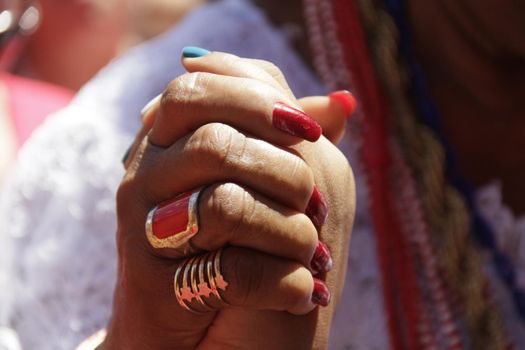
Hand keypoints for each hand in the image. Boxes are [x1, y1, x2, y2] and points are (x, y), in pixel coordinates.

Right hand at [105, 50, 355, 349]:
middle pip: (215, 142)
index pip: (199, 88)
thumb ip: (292, 139)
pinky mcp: (152, 287)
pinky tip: (303, 293)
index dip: (259, 100)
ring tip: (312, 255)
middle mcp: (146, 177)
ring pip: (226, 206)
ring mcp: (144, 231)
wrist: (216, 329)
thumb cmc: (248, 247)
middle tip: (314, 203)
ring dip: (292, 233)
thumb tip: (342, 100)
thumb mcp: (274, 185)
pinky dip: (285, 284)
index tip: (309, 131)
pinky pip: (232, 269)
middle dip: (284, 171)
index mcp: (170, 141)